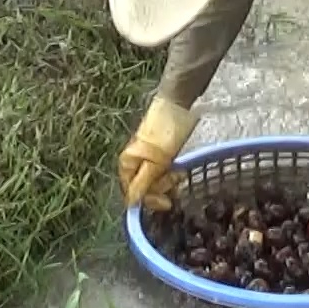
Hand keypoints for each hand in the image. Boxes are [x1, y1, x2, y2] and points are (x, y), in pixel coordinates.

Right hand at [119, 96, 196, 212]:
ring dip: (169, 181)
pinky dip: (172, 174)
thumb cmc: (166, 131)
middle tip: (177, 178)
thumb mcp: (156, 161)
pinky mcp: (159, 154)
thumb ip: (144, 182)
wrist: (178, 104)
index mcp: (127, 164)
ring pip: (156, 181)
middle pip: (145, 189)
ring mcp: (147, 158)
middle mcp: (134, 163)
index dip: (149, 200)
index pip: (133, 194)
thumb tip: (130, 204)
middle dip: (162, 188)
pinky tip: (181, 170)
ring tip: (181, 172)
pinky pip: (163, 172)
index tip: (168, 202)